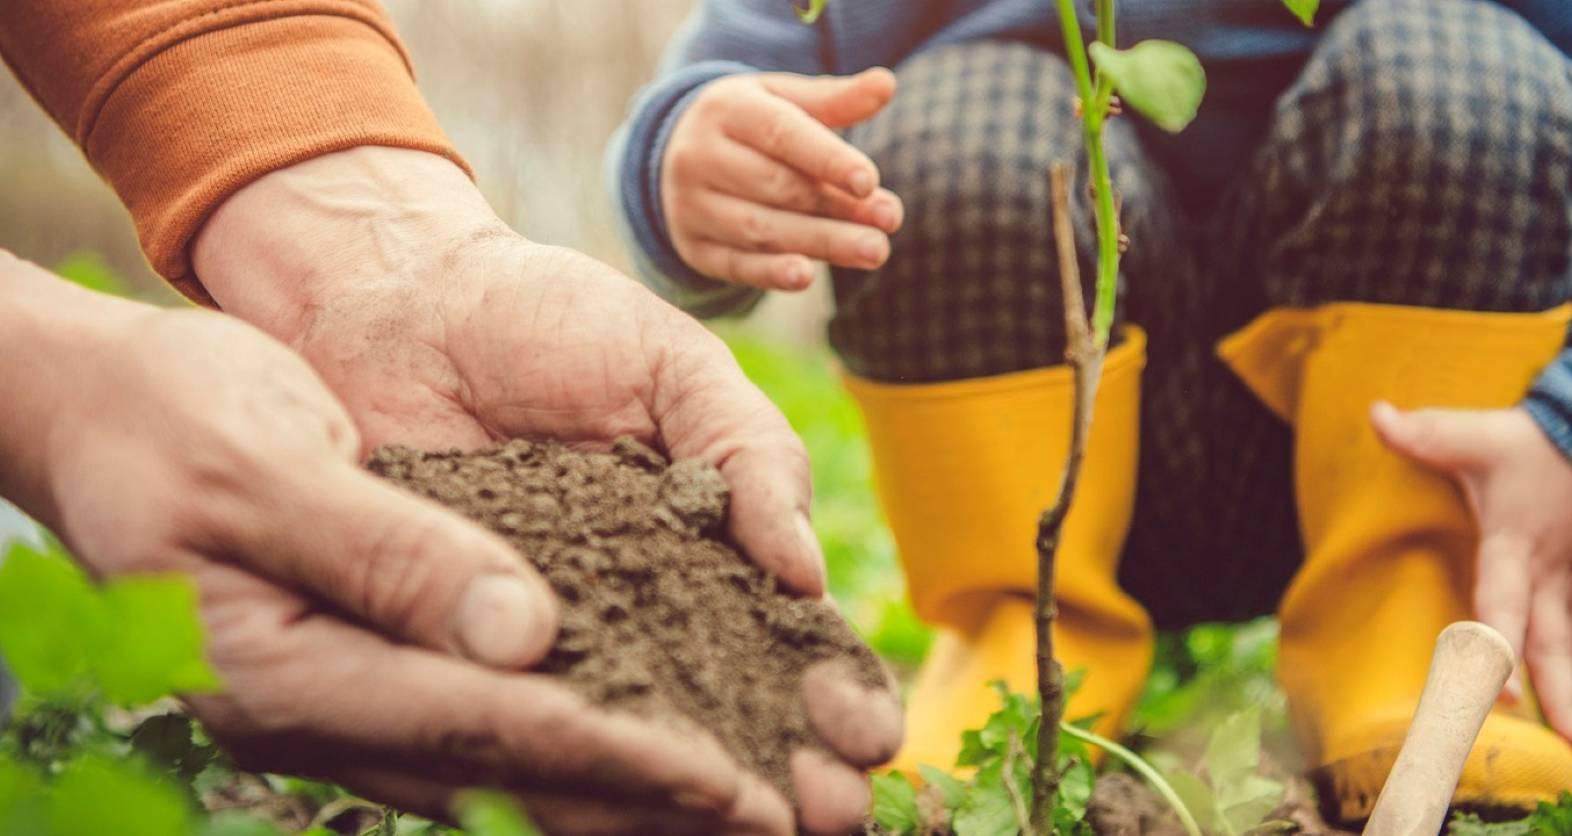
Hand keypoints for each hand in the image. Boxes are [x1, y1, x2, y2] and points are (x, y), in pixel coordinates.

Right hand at [0, 253, 787, 832]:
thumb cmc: (169, 416)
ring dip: (630, 787)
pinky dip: (578, 736)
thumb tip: (521, 635)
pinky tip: (655, 739)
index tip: (731, 783)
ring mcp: (346, 702)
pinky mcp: (370, 669)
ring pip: (512, 761)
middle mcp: (326, 713)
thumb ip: (386, 551)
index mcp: (288, 674)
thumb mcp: (262, 462)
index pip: (487, 727)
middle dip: (652, 803)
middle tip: (779, 825)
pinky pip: (489, 722)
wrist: (103, 412)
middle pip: (517, 772)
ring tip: (746, 808)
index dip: (618, 756)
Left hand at [193, 147, 902, 833]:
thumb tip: (805, 578)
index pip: (787, 638)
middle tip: (829, 817)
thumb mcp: (672, 368)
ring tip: (753, 834)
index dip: (833, 690)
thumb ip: (749, 457)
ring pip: (633, 737)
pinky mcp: (455, 651)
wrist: (395, 299)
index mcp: (706, 545)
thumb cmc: (548, 318)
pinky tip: (613, 807)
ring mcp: (548, 639)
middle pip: (726, 713)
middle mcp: (636, 610)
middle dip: (784, 769)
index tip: (868, 735)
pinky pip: (513, 720)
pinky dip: (563, 767)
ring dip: (692, 794)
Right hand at [662, 69, 903, 289]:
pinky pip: (734, 264)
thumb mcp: (783, 100)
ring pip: (759, 229)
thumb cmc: (750, 124)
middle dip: (837, 207)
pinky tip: (806, 277)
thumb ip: (835, 99)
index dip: (828, 159)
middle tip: (890, 221)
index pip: (781, 135)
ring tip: (874, 251)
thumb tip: (887, 84)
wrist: (676, 154)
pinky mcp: (694, 247)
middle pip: (776, 187)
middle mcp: (700, 156)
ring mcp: (691, 205)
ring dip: (821, 242)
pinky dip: (770, 273)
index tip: (870, 182)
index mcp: (727, 109)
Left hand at [1372, 402, 1571, 776]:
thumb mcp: (1479, 433)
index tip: (1502, 693)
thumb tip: (1375, 412)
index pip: (1505, 599)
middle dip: (1563, 699)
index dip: (1501, 644)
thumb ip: (1425, 433)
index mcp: (1517, 542)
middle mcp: (1552, 570)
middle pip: (1554, 644)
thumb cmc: (1538, 438)